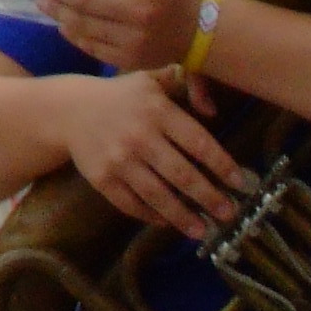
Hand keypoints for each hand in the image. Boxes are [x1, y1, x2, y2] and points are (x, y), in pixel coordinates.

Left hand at [42, 0, 200, 73]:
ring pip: (84, 25)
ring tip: (44, 1)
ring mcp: (134, 39)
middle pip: (84, 1)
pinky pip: (92, 46)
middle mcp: (140, 12)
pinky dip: (73, 34)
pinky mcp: (130, 59)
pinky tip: (63, 23)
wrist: (200, 31)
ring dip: (58, 11)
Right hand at [65, 69, 252, 237]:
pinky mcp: (102, 179)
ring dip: (182, 216)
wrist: (69, 110)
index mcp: (158, 111)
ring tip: (202, 231)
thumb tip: (213, 107)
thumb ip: (183, 84)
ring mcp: (119, 161)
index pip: (198, 142)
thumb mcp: (150, 80)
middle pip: (182, 174)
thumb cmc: (121, 97)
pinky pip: (130, 203)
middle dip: (209, 198)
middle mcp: (140, 136)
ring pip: (157, 195)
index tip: (240, 183)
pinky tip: (168, 223)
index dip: (221, 165)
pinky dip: (150, 216)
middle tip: (229, 214)